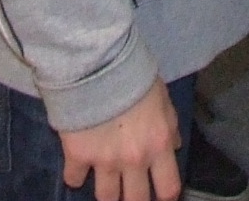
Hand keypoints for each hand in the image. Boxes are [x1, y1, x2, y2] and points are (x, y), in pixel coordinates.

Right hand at [58, 83, 182, 199]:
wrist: (97, 62)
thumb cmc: (134, 74)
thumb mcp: (161, 97)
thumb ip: (170, 125)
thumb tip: (175, 146)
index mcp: (158, 145)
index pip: (169, 188)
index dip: (166, 196)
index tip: (160, 195)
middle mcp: (134, 160)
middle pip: (136, 200)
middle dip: (134, 199)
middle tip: (129, 191)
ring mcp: (105, 161)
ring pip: (106, 198)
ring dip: (107, 192)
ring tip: (105, 182)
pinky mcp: (77, 156)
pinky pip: (74, 178)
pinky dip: (75, 175)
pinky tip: (78, 166)